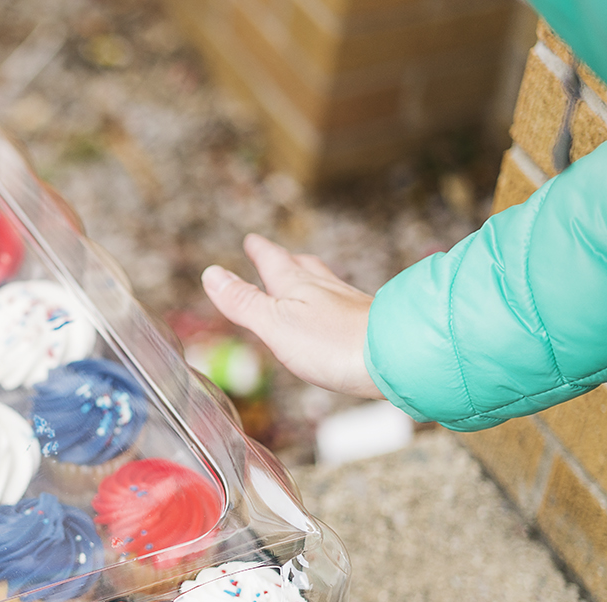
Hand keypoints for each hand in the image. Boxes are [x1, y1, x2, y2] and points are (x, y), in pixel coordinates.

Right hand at [201, 233, 382, 398]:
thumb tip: (211, 274)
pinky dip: (333, 304)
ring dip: (312, 280)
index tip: (251, 240)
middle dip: (286, 261)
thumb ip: (243, 302)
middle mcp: (326, 289)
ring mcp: (350, 306)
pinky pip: (345, 306)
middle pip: (303, 268)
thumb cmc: (332, 344)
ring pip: (326, 284)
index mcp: (298, 287)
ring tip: (307, 279)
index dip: (260, 252)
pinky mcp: (368, 325)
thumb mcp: (274, 324)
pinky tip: (339, 314)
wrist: (394, 357)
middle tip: (278, 255)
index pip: (273, 262)